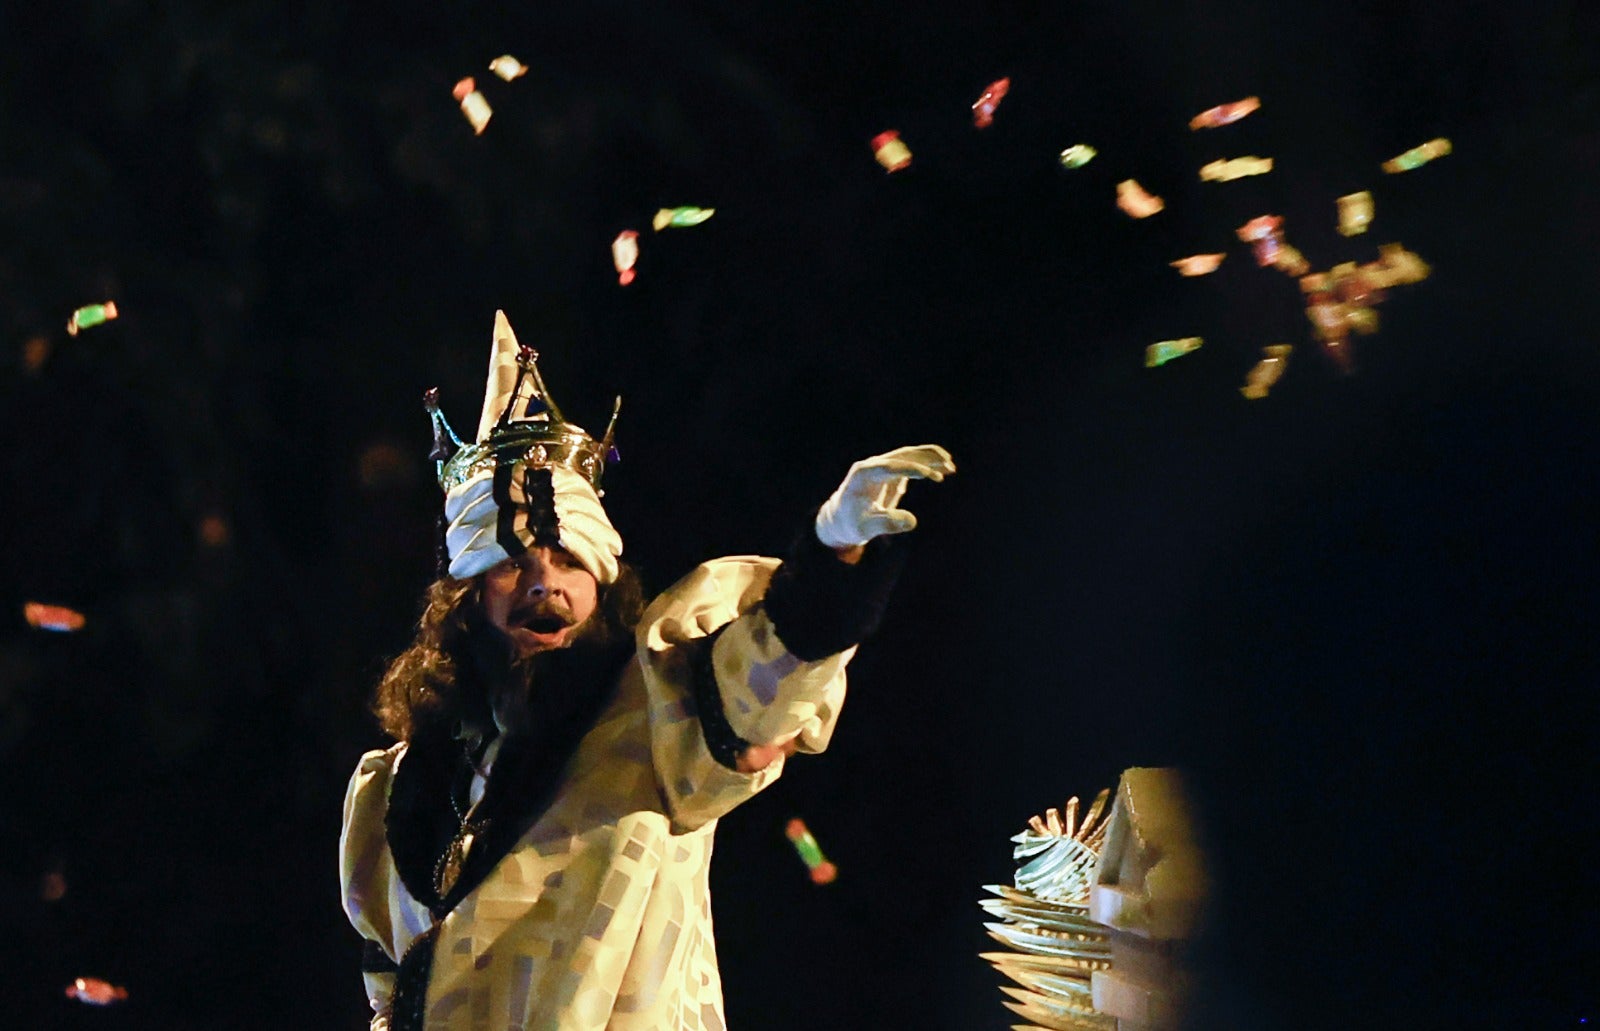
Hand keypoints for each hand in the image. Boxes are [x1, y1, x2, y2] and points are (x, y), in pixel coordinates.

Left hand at [814, 444, 955, 549]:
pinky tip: (945, 471)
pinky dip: (928, 464)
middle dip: (926, 458)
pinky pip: (911, 463)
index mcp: (863, 475)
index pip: (890, 467)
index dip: (912, 469)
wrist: (841, 518)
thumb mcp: (865, 529)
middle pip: (902, 455)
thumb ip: (887, 524)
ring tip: (951, 467)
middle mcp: (873, 465)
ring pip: (909, 455)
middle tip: (949, 466)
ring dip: (931, 458)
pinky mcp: (890, 472)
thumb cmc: (851, 523)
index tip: (933, 476)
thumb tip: (912, 521)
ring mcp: (882, 466)